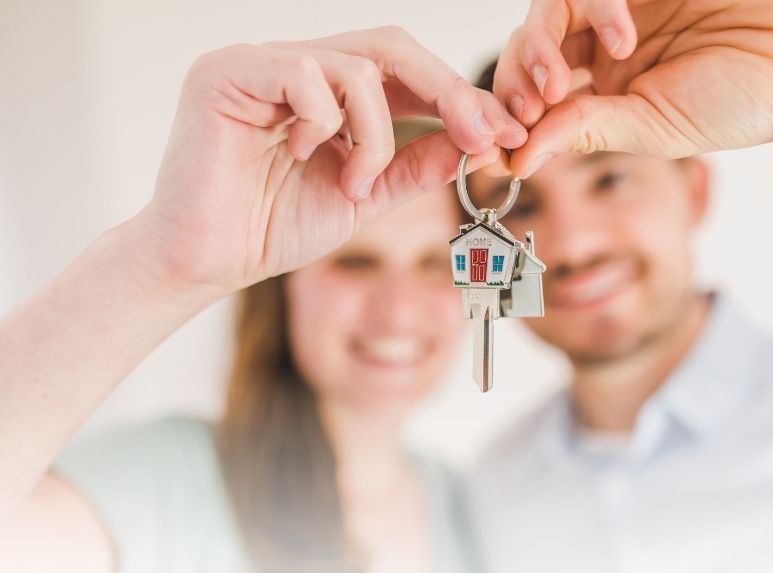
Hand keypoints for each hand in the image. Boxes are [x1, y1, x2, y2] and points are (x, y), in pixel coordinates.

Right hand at [136, 27, 526, 295]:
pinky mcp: (227, 73)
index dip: (458, 98)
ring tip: (354, 184)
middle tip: (482, 136)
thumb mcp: (365, 196)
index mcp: (329, 92)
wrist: (207, 262)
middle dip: (447, 93)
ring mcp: (261, 63)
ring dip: (376, 135)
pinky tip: (302, 157)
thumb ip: (413, 166)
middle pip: (391, 47)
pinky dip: (324, 123)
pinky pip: (303, 74)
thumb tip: (473, 142)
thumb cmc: (273, 228)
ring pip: (356, 66)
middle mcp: (297, 67)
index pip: (405, 72)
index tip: (503, 135)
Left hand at [493, 0, 772, 175]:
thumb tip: (516, 160)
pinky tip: (622, 37)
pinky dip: (593, 6)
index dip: (507, 117)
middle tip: (528, 109)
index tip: (496, 146)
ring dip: (540, 46)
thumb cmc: (744, 99)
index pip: (535, 98)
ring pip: (548, 11)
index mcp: (605, 92)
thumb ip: (585, 132)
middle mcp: (604, 47)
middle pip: (529, 50)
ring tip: (559, 82)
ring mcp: (620, 6)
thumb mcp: (654, 129)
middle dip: (514, 82)